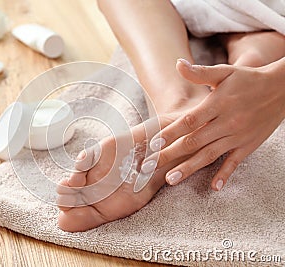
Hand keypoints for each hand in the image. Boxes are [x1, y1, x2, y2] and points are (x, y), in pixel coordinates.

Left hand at [143, 59, 284, 190]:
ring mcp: (238, 136)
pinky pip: (235, 162)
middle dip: (170, 154)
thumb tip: (177, 64)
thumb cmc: (248, 79)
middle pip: (194, 141)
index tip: (153, 143)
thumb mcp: (224, 72)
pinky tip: (214, 187)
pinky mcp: (248, 145)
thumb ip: (199, 73)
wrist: (283, 88)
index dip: (170, 133)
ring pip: (209, 154)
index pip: (189, 121)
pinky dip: (225, 174)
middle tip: (149, 166)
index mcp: (217, 104)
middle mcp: (226, 122)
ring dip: (189, 168)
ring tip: (171, 179)